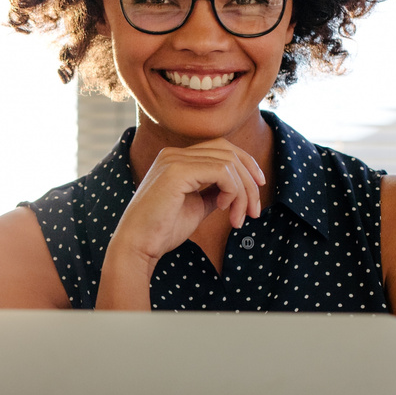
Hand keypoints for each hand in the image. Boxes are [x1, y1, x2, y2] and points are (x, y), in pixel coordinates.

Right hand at [109, 140, 265, 268]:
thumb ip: (213, 193)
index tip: (258, 190)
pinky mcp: (177, 171)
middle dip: (250, 180)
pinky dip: (232, 192)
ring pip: (229, 163)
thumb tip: (236, 189)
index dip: (246, 165)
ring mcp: (174, 159)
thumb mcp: (196, 206)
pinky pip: (222, 172)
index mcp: (176, 158)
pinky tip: (223, 210)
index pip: (222, 149)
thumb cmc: (162, 230)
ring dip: (243, 193)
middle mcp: (174, 153)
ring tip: (238, 219)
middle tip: (254, 211)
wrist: (137, 246)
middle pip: (229, 151)